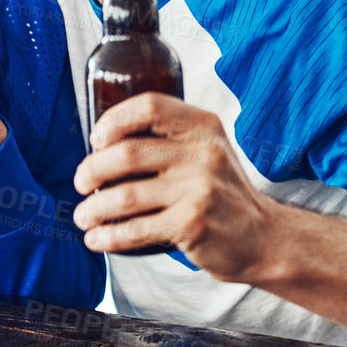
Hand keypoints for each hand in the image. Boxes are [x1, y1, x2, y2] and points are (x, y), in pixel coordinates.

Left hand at [73, 93, 278, 281]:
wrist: (264, 238)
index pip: (150, 106)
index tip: (96, 139)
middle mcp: (203, 153)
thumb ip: (171, 140)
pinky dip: (110, 236)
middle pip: (128, 152)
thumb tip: (106, 144)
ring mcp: (199, 189)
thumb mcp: (209, 152)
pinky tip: (97, 239)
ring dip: (95, 208)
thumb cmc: (225, 194)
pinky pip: (137, 230)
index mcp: (203, 126)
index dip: (115, 120)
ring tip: (83, 216)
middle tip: (81, 182)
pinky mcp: (193, 224)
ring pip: (126, 195)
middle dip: (93, 169)